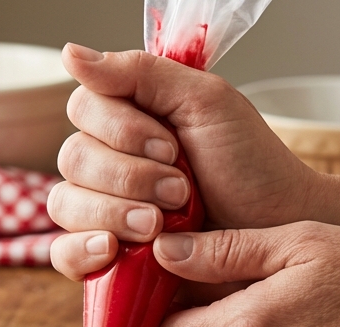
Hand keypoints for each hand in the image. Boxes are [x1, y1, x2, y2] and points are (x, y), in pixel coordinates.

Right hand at [48, 43, 320, 279]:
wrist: (277, 231)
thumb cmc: (250, 166)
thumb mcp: (205, 102)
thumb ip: (139, 72)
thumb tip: (70, 53)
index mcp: (127, 120)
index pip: (82, 109)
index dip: (120, 129)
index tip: (172, 147)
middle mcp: (107, 164)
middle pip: (73, 158)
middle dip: (130, 176)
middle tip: (181, 190)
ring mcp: (102, 213)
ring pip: (65, 204)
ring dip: (116, 212)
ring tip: (162, 226)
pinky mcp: (105, 260)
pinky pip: (62, 254)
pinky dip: (81, 251)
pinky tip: (113, 250)